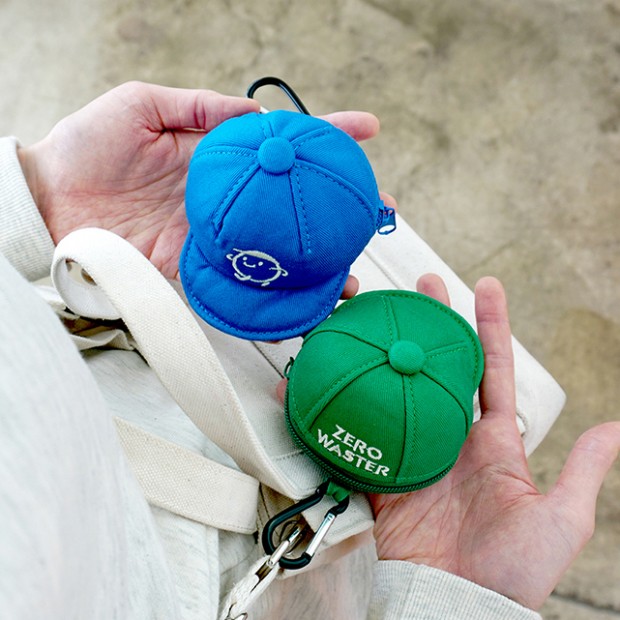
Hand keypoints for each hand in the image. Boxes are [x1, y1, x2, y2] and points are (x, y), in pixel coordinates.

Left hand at [17, 81, 393, 280]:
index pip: (283, 145)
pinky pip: (241, 280)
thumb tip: (256, 113)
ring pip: (277, 248)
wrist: (48, 200)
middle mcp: (226, 198)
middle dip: (337, 207)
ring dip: (316, 260)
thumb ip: (201, 106)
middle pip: (291, 203)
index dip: (326, 136)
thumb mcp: (144, 103)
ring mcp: (215, 234)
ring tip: (351, 269)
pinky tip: (303, 297)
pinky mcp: (195, 267)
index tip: (367, 131)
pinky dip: (273, 291)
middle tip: (378, 211)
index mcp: (218, 157)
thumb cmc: (87, 144)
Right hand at [368, 274, 619, 609]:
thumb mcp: (559, 517)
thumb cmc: (514, 570)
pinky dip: (347, 410)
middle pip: (439, 367)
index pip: (491, 370)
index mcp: (492, 442)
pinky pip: (361, 435)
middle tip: (422, 286)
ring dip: (388, 353)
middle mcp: (451, 439)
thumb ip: (583, 470)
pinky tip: (336, 380)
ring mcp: (414, 453)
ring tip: (377, 316)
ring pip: (399, 390)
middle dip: (433, 324)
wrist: (460, 605)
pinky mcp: (383, 474)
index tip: (485, 288)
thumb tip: (615, 427)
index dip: (489, 328)